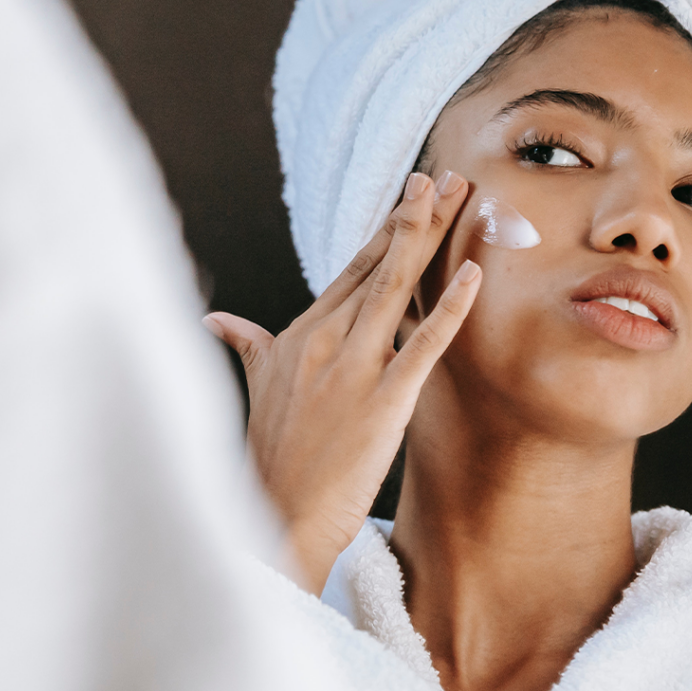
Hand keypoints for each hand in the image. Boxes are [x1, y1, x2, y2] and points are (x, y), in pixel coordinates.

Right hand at [204, 170, 479, 593]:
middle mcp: (325, 340)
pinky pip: (423, 344)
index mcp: (300, 334)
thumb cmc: (268, 457)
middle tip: (446, 175)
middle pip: (379, 265)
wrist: (275, 515)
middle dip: (414, 217)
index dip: (384, 231)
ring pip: (398, 287)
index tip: (409, 195)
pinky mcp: (383, 400)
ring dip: (430, 237)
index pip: (350, 270)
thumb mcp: (257, 388)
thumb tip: (215, 320)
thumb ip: (247, 344)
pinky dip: (451, 307)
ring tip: (459, 195)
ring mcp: (353, 368)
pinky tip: (476, 273)